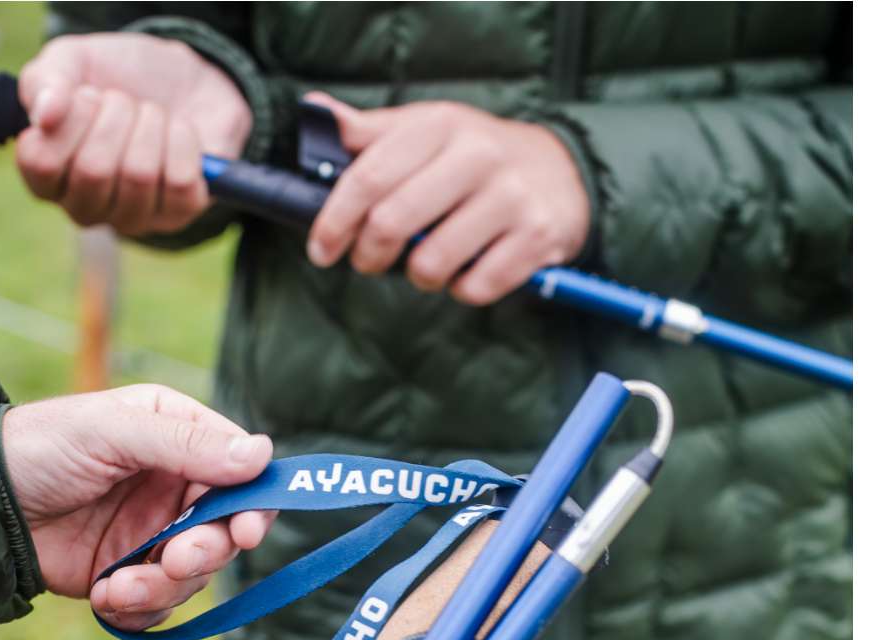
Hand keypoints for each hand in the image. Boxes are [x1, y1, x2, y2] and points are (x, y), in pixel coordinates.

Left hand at [3, 385, 274, 629]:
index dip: (252, 505)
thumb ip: (185, 444)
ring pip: (196, 575)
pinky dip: (140, 609)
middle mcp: (174, 487)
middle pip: (225, 532)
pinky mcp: (128, 574)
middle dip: (203, 553)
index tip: (243, 532)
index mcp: (179, 439)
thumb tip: (262, 455)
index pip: (243, 473)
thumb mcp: (111, 432)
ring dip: (164, 587)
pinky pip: (161, 604)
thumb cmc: (38, 448)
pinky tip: (106, 597)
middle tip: (174, 561)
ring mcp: (153, 533)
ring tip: (119, 585)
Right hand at [14, 33, 250, 233]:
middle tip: (123, 99)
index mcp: (45, 176)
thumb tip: (44, 118)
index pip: (41, 163)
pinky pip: (180, 180)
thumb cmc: (115, 74)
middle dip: (115, 115)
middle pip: (94, 171)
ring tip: (150, 111)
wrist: (182, 73)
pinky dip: (181, 139)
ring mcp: (133, 216)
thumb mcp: (70, 60)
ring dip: (150, 124)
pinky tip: (178, 129)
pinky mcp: (180, 211)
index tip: (85, 93)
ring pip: (139, 175)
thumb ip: (44, 81)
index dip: (68, 118)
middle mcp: (84, 206)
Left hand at [301, 93, 589, 304]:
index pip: (369, 176)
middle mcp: (478, 155)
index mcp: (441, 125)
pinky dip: (463, 289)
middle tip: (368, 263)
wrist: (565, 170)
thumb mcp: (428, 129)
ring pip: (434, 261)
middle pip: (394, 221)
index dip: (335, 219)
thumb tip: (314, 111)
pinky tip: (468, 272)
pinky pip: (478, 285)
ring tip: (426, 266)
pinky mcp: (538, 236)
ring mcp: (512, 197)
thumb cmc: (476, 154)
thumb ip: (371, 130)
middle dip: (369, 254)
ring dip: (419, 275)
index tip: (321, 248)